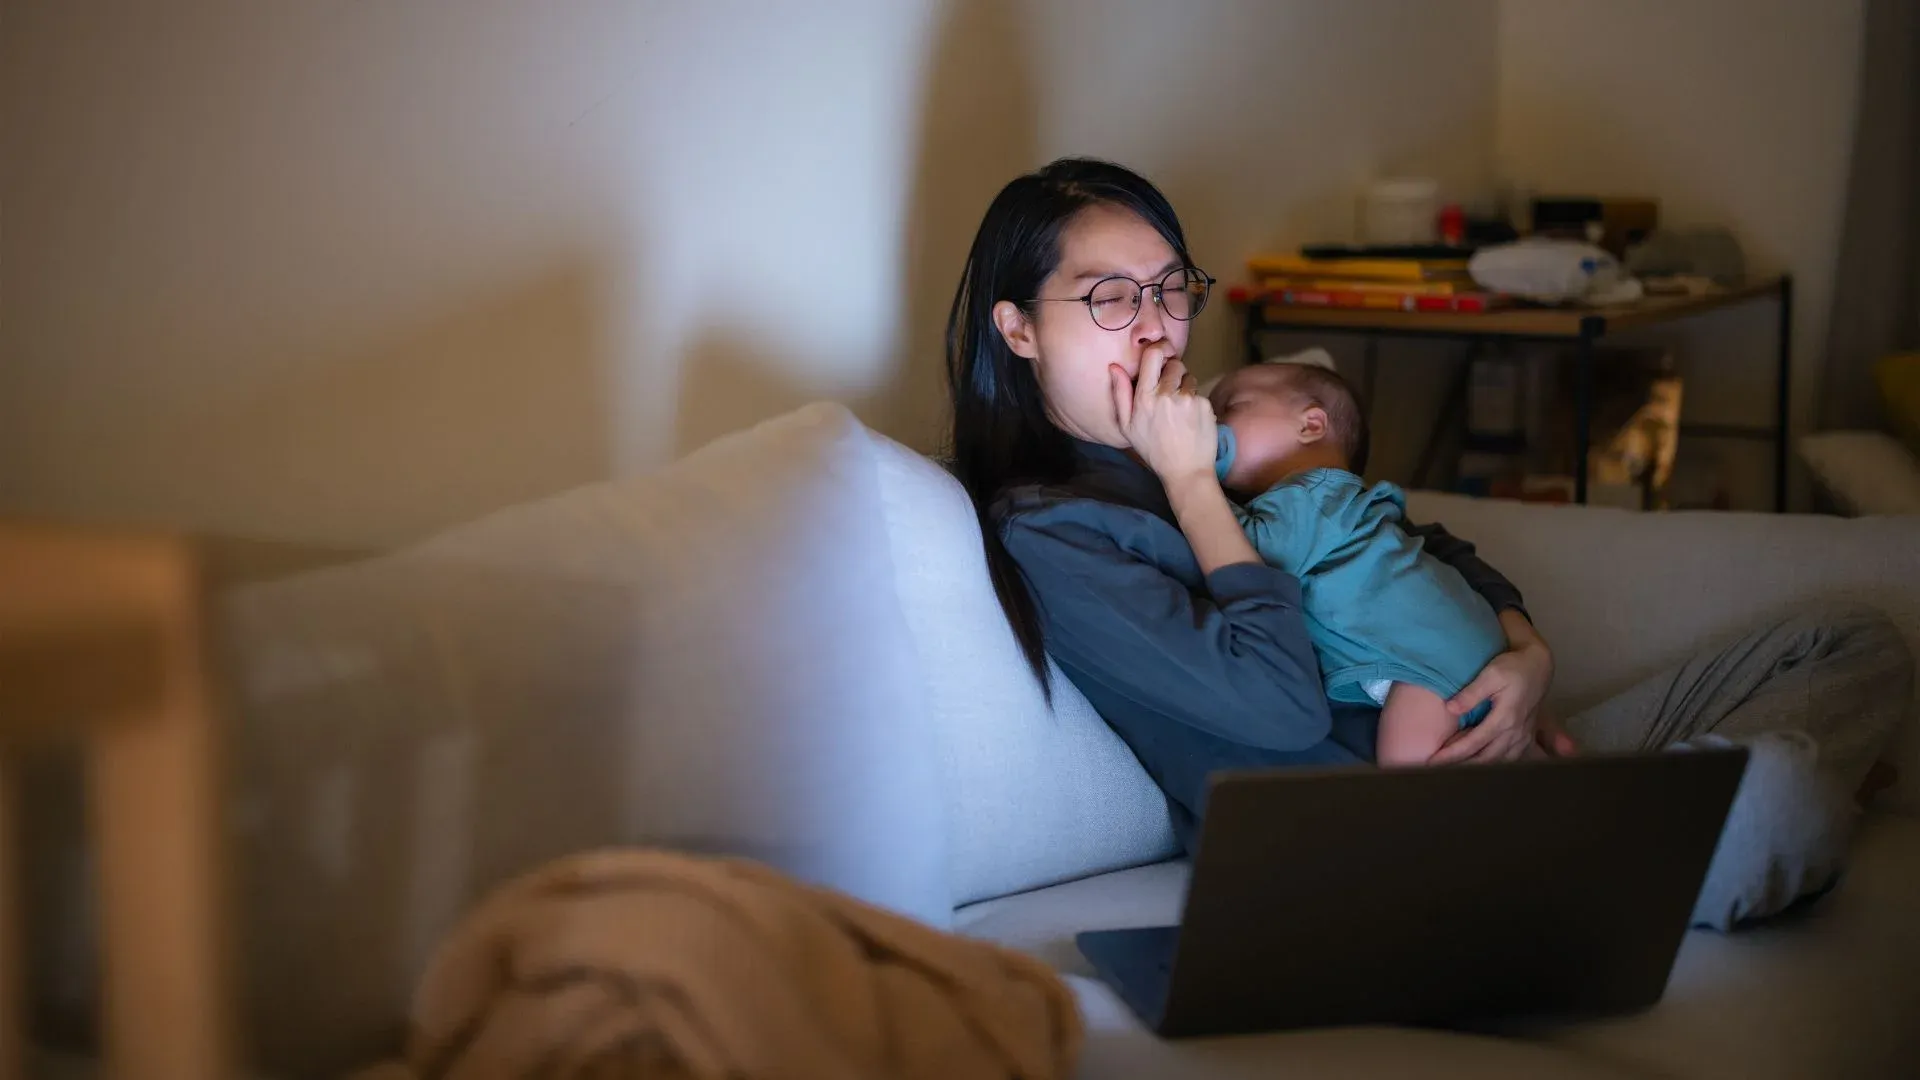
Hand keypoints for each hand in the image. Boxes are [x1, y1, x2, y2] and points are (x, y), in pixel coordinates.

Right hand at [1111, 343, 1215, 486]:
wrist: (1185, 471)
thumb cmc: (1153, 450)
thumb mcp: (1127, 426)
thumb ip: (1120, 394)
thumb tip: (1114, 366)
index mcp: (1145, 397)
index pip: (1153, 356)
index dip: (1159, 350)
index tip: (1161, 354)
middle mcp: (1166, 394)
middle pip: (1174, 364)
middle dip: (1173, 372)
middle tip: (1170, 391)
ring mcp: (1187, 399)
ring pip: (1189, 377)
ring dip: (1185, 386)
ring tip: (1180, 408)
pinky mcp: (1204, 405)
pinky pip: (1199, 393)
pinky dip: (1196, 402)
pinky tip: (1191, 419)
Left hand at [1428, 612, 1567, 764]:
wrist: (1538, 667)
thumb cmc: (1513, 668)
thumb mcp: (1491, 674)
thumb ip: (1471, 694)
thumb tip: (1450, 709)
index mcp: (1504, 719)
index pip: (1472, 744)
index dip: (1451, 755)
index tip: (1432, 762)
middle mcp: (1514, 733)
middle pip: (1485, 760)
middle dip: (1460, 768)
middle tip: (1437, 772)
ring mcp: (1522, 737)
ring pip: (1498, 763)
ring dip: (1477, 769)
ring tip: (1454, 772)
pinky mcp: (1526, 737)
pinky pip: (1510, 759)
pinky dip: (1493, 765)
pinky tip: (1480, 767)